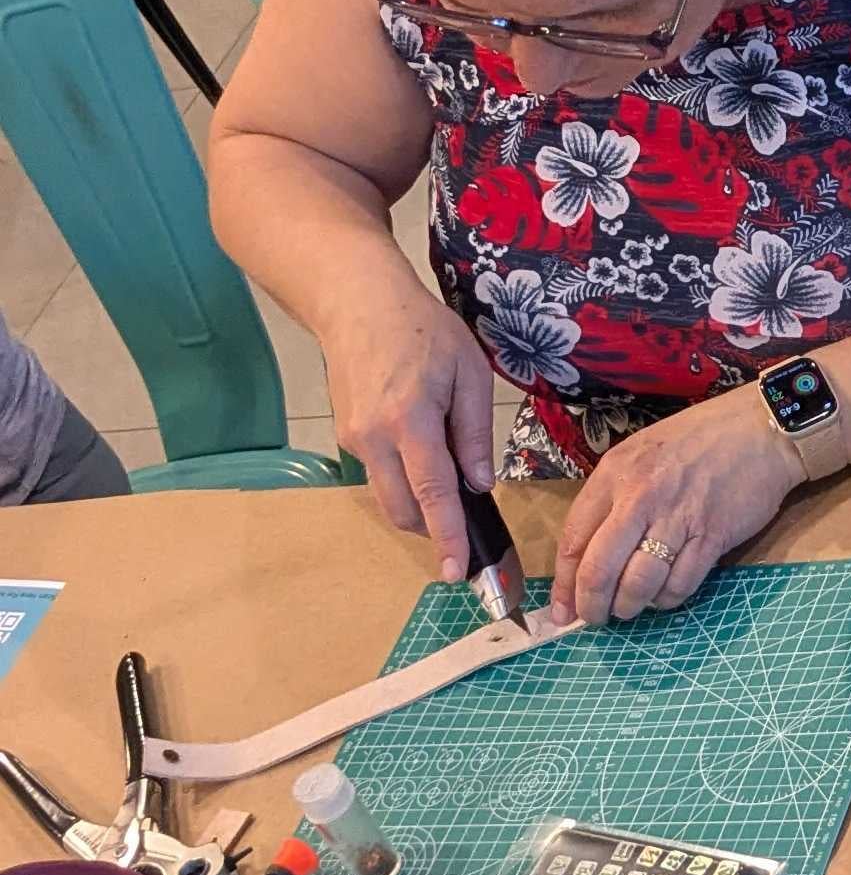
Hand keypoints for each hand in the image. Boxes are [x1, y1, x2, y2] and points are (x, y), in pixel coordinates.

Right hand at [319, 266, 499, 579]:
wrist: (356, 302)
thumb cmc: (423, 329)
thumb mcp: (469, 373)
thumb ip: (475, 433)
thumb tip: (480, 484)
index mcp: (410, 421)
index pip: (432, 494)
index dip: (448, 537)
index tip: (459, 572)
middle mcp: (373, 438)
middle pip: (403, 509)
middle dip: (433, 529)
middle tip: (468, 533)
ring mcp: (354, 439)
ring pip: (388, 496)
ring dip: (418, 505)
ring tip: (452, 487)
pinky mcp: (347, 435)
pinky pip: (380, 473)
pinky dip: (404, 479)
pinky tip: (425, 453)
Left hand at [551, 388, 800, 625]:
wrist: (761, 430)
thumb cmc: (698, 440)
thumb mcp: (641, 454)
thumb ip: (614, 496)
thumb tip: (591, 553)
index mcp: (615, 474)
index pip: (574, 540)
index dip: (564, 584)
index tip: (561, 610)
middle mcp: (640, 497)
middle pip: (600, 570)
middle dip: (591, 606)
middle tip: (594, 619)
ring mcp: (678, 517)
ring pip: (639, 583)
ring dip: (629, 607)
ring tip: (630, 608)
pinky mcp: (713, 535)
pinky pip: (680, 583)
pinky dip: (667, 599)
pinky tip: (664, 595)